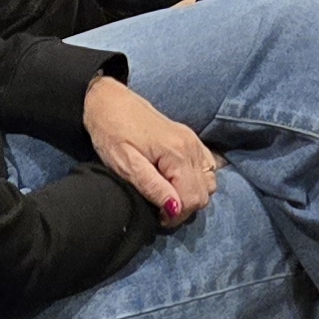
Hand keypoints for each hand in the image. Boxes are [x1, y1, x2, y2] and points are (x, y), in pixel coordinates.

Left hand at [80, 76, 218, 225]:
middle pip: (204, 194)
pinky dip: (197, 181)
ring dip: (192, 195)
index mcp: (177, 153)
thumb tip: (175, 209)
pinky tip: (177, 181)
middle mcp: (192, 146)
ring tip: (167, 195)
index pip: (192, 199)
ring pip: (209, 183)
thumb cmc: (111, 134)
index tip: (156, 215)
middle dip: (184, 208)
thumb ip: (152, 187)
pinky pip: (208, 168)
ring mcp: (194, 141)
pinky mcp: (192, 139)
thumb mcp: (125, 165)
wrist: (109, 102)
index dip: (175, 216)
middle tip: (160, 208)